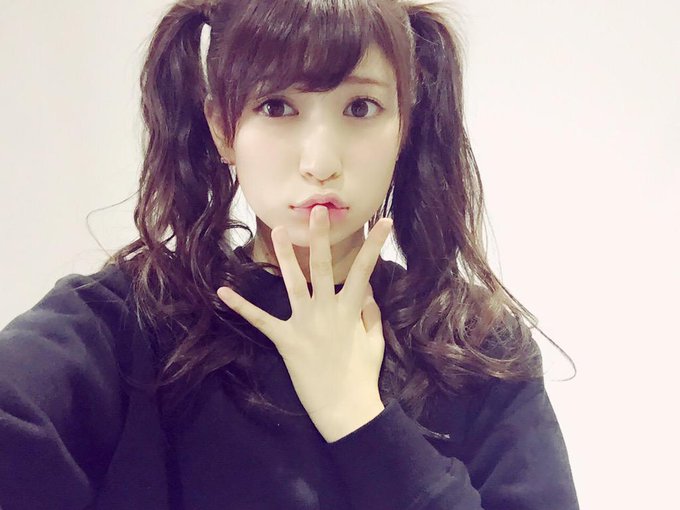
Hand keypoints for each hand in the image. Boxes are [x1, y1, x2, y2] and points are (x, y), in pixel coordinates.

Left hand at [216, 205, 392, 440]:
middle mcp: (327, 310)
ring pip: (293, 283)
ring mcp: (305, 323)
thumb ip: (370, 314)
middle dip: (320, 237)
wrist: (345, 408)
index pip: (365, 270)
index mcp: (352, 310)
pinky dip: (242, 307)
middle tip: (317, 210)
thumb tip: (366, 291)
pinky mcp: (286, 340)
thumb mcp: (375, 342)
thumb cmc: (362, 376)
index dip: (375, 244)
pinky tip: (223, 292)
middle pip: (323, 267)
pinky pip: (261, 321)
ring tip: (277, 231)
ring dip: (285, 256)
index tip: (384, 221)